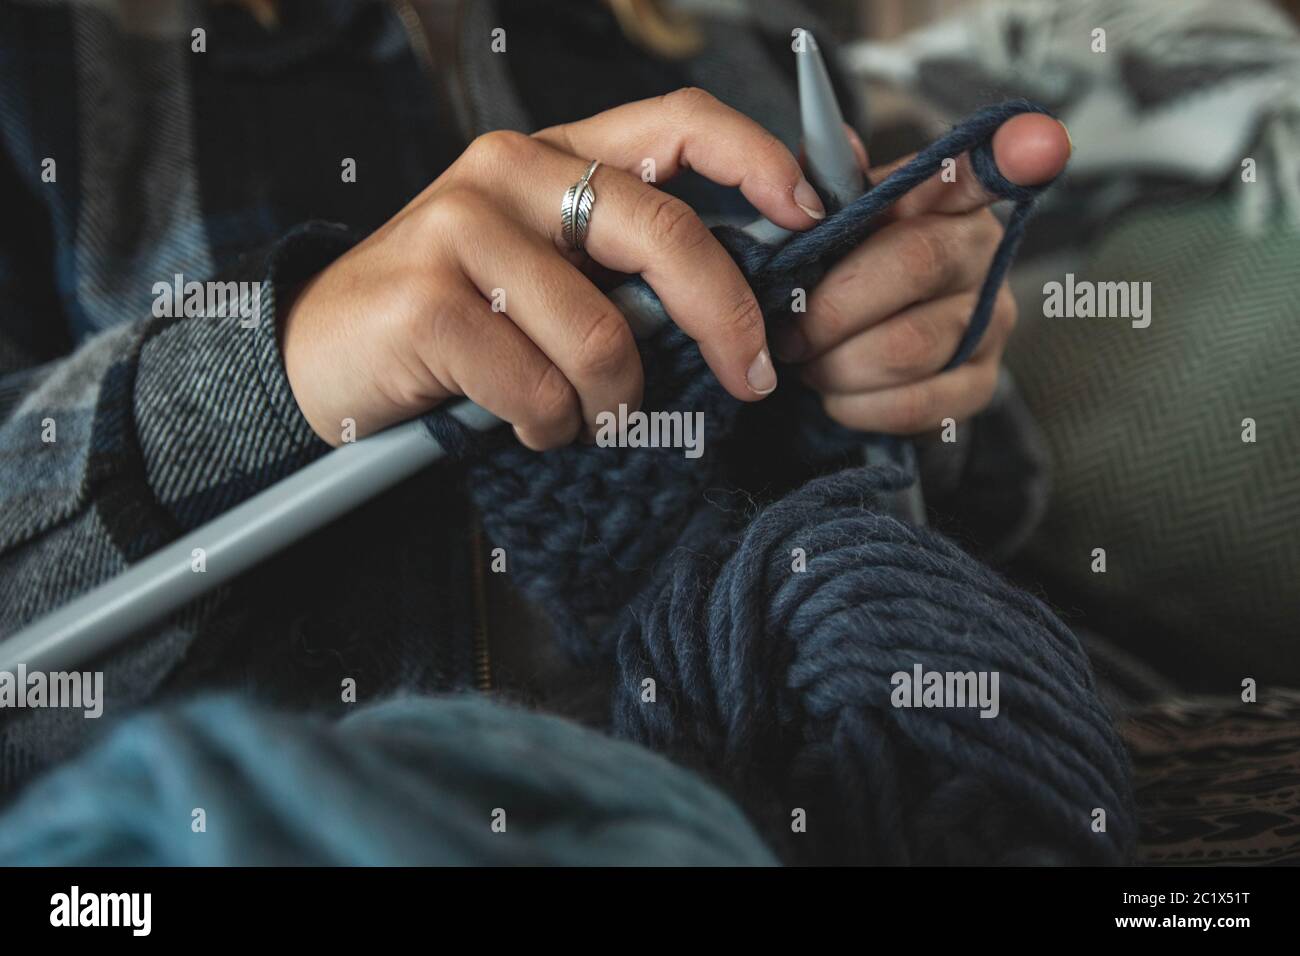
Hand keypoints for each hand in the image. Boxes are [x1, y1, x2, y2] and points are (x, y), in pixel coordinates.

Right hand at [280, 88, 829, 447]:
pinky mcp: (428, 300)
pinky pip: (540, 387)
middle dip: (725, 318)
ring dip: (613, 404)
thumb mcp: (549, 270)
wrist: (326, 356)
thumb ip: (628, 264)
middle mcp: (511, 171)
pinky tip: (528, 425)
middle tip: (749, 379)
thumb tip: (746, 301)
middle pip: (663, 233)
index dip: (759, 160)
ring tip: (584, 417)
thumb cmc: (459, 318)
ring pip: (603, 335)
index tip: (813, 214)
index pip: (678, 122)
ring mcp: (462, 228)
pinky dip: (551, 426)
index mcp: (556, 156)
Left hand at [774, 113, 1070, 433]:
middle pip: (914, 264)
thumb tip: (820, 151)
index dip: (1013, 153)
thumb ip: (825, 184)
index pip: (982, 168)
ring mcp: (990, 321)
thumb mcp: (831, 221)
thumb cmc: (846, 270)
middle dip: (831, 308)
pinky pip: (915, 404)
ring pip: (907, 346)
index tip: (1042, 141)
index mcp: (944, 197)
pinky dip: (857, 405)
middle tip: (789, 329)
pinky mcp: (979, 384)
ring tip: (806, 362)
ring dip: (835, 363)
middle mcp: (982, 252)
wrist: (859, 347)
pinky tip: (836, 395)